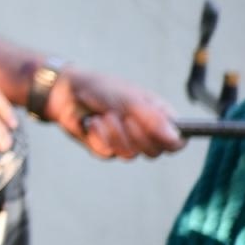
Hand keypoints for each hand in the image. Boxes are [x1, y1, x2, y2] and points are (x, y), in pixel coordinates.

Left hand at [42, 68, 183, 159]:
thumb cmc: (102, 89)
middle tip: (124, 117)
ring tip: (105, 115)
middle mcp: (144, 133)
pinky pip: (108, 153)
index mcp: (158, 117)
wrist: (67, 91)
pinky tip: (92, 122)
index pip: (177, 142)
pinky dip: (99, 136)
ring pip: (130, 155)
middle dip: (137, 135)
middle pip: (155, 152)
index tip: (159, 133)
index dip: (171, 142)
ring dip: (115, 133)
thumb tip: (176, 139)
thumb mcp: (130, 99)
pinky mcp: (104, 149)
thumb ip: (152, 118)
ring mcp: (125, 143)